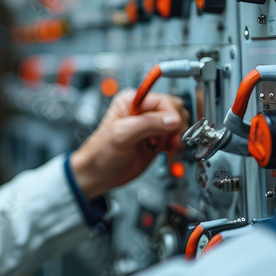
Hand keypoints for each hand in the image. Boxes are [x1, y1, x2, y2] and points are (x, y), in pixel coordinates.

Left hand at [69, 90, 189, 198]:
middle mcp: (143, 111)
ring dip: (177, 137)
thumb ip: (148, 124)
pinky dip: (176, 146)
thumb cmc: (100, 153)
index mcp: (132, 101)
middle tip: (170, 140)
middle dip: (177, 126)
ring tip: (168, 147)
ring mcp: (151, 126)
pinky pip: (175, 138)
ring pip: (178, 124)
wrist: (98, 175)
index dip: (171, 114)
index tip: (172, 128)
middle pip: (175, 110)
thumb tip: (172, 118)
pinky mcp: (156, 140)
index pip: (163, 100)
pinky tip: (168, 152)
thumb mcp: (121, 135)